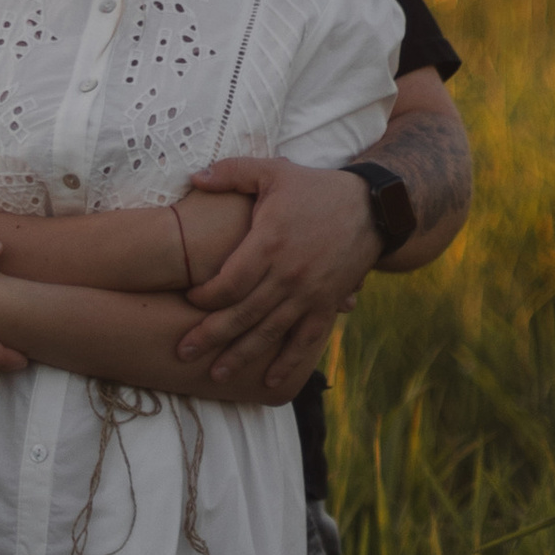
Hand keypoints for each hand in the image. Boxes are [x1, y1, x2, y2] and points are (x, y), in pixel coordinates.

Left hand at [173, 156, 378, 395]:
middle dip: (209, 336)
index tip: (188, 300)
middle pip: (241, 314)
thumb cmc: (316, 187)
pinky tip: (270, 382)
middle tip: (182, 353)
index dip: (204, 296)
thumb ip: (232, 172)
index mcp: (269, 243)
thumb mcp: (273, 171)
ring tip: (215, 375)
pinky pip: (305, 341)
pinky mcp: (326, 305)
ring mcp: (308, 294)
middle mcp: (287, 275)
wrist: (372, 208)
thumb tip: (194, 177)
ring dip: (240, 355)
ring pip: (268, 333)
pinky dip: (288, 363)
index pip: (228, 282)